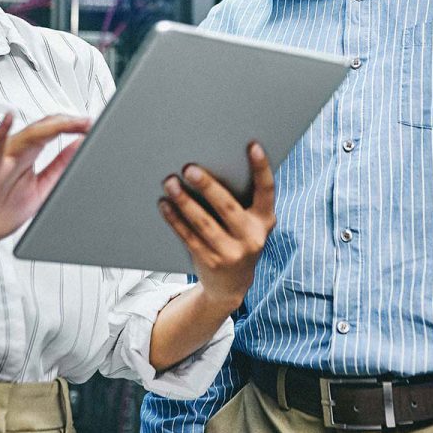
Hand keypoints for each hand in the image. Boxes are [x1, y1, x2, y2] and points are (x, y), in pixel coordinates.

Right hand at [0, 113, 89, 256]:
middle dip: (68, 122)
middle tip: (90, 121)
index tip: (94, 124)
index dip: (73, 126)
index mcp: (27, 157)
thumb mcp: (40, 189)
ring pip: (27, 135)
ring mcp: (1, 160)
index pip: (52, 132)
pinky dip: (1, 132)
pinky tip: (9, 119)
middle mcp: (15, 153)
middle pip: (44, 128)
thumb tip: (78, 148)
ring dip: (51, 126)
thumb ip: (58, 168)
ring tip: (71, 121)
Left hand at [159, 142, 275, 313]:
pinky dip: (175, 220)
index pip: (267, 190)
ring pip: (204, 223)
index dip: (262, 168)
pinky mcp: (211, 263)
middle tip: (189, 168)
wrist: (232, 286)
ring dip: (184, 202)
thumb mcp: (249, 224)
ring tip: (170, 183)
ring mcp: (232, 254)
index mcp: (265, 221)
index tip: (252, 146)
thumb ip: (241, 201)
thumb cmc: (238, 239)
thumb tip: (209, 166)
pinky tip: (165, 205)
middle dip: (208, 186)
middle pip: (228, 207)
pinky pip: (189, 237)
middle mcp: (252, 238)